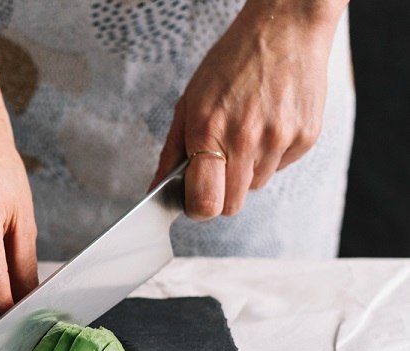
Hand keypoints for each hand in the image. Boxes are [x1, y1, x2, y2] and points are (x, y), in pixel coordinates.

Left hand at [151, 0, 346, 217]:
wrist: (285, 29)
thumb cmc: (231, 63)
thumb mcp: (189, 102)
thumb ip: (172, 151)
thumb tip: (157, 189)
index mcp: (210, 131)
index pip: (206, 202)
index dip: (198, 209)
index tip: (195, 200)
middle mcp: (246, 139)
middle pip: (232, 204)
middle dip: (221, 193)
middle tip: (218, 165)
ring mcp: (280, 139)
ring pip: (256, 186)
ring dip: (246, 170)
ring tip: (245, 132)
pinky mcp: (306, 137)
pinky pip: (281, 167)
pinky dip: (271, 155)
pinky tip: (268, 123)